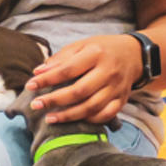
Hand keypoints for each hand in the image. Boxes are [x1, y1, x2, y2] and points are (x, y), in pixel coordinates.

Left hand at [23, 35, 140, 123]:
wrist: (135, 55)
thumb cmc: (102, 49)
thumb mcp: (82, 45)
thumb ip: (60, 58)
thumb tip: (38, 72)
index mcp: (96, 53)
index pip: (68, 69)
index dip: (47, 79)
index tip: (30, 85)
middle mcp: (108, 71)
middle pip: (79, 91)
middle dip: (55, 100)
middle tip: (36, 105)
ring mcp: (116, 88)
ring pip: (91, 107)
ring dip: (68, 115)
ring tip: (49, 118)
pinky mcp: (121, 100)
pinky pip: (105, 115)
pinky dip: (89, 120)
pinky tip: (74, 120)